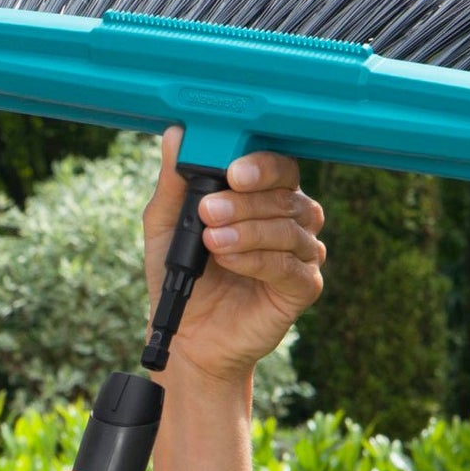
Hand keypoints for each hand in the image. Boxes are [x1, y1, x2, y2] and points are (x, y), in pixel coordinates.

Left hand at [142, 126, 325, 386]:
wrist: (190, 337)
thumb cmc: (185, 278)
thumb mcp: (166, 226)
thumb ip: (174, 182)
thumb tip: (176, 134)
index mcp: (264, 197)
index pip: (278, 166)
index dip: (259, 165)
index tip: (231, 171)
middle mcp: (290, 220)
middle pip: (286, 195)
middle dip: (246, 201)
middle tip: (208, 211)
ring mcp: (301, 254)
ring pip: (290, 228)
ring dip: (249, 230)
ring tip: (212, 241)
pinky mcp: (302, 288)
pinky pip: (290, 267)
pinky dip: (258, 260)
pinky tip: (229, 261)